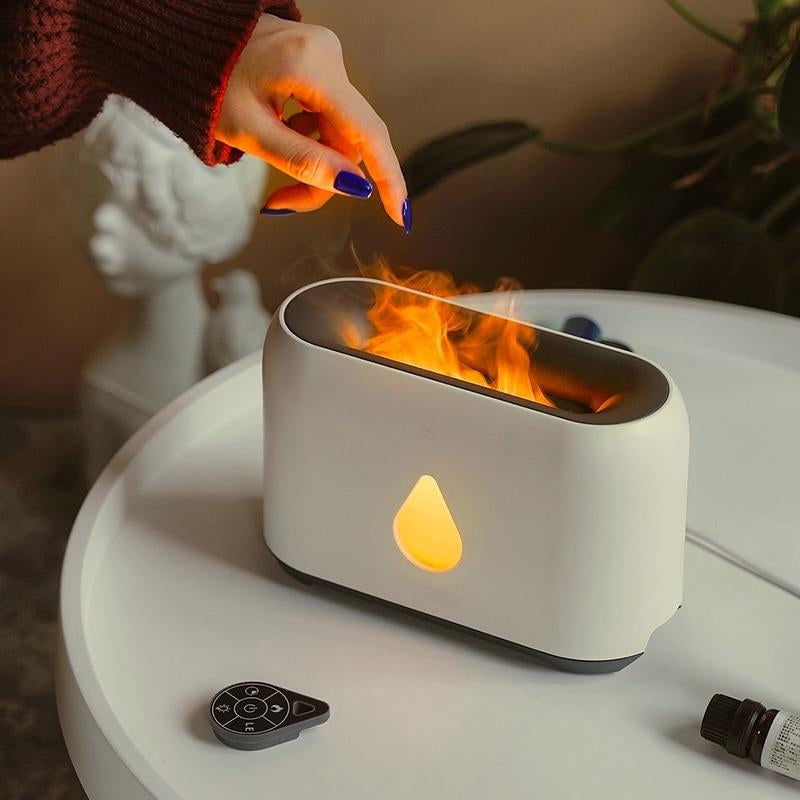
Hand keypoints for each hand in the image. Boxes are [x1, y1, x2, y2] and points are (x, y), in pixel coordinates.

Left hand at [215, 15, 409, 230]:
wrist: (186, 43)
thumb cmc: (206, 84)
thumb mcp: (250, 132)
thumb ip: (303, 160)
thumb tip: (354, 186)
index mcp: (311, 66)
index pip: (367, 133)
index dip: (388, 178)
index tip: (400, 216)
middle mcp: (328, 54)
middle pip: (349, 139)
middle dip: (322, 177)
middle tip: (281, 203)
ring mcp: (326, 55)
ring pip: (339, 131)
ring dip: (314, 161)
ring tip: (274, 174)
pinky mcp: (319, 62)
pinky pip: (329, 115)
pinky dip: (309, 140)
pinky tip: (281, 136)